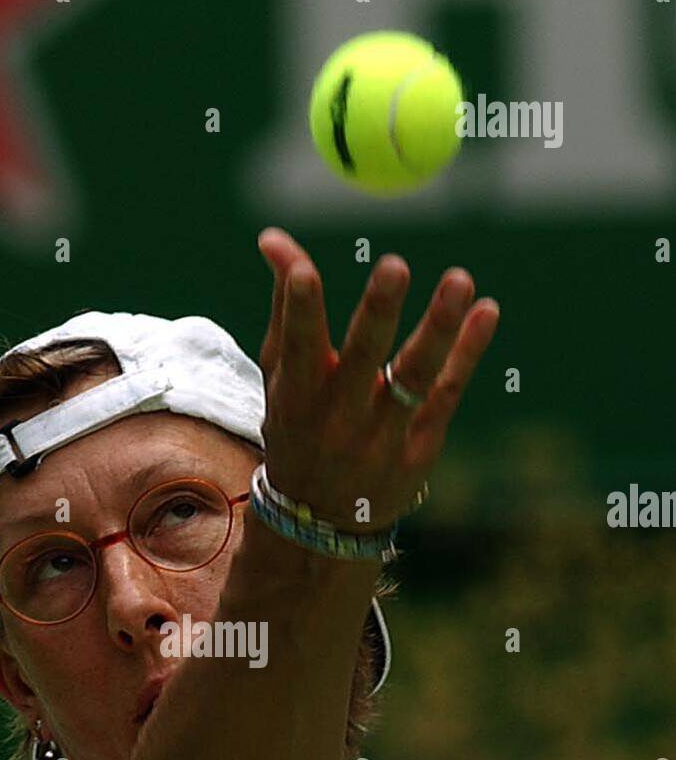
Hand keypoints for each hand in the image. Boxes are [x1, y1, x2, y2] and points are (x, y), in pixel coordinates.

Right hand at [256, 226, 499, 532]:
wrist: (321, 521)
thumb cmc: (300, 427)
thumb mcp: (281, 377)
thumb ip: (286, 307)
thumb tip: (274, 238)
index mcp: (298, 395)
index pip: (298, 347)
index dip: (300, 309)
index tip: (304, 271)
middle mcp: (338, 416)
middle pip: (362, 359)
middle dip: (377, 313)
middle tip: (394, 267)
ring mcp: (382, 436)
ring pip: (413, 375)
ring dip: (439, 327)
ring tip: (461, 280)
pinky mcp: (420, 449)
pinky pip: (446, 393)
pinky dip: (468, 353)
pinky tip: (486, 312)